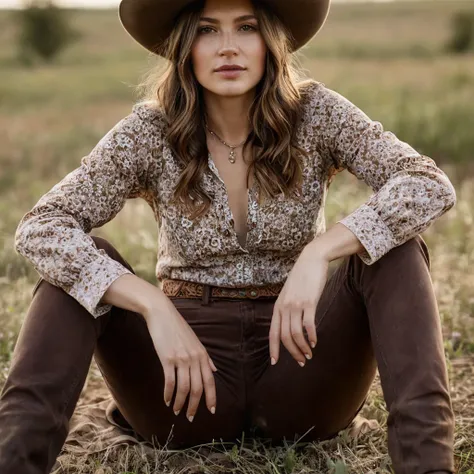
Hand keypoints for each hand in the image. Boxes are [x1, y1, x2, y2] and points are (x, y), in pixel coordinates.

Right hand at [143, 298, 217, 421]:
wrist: (162, 314)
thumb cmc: (178, 328)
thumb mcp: (196, 341)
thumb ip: (206, 357)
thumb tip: (215, 370)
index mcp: (203, 355)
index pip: (210, 381)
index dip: (211, 397)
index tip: (211, 411)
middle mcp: (194, 358)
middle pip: (198, 388)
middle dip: (195, 406)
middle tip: (190, 417)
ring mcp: (181, 359)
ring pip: (184, 388)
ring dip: (181, 403)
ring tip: (177, 411)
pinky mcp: (167, 359)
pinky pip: (170, 382)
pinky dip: (169, 394)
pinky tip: (166, 400)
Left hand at [269, 242, 329, 366]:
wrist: (312, 259)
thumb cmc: (302, 277)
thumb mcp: (289, 293)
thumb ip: (287, 308)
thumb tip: (291, 325)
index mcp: (278, 307)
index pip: (273, 332)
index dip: (273, 349)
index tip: (274, 362)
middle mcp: (284, 307)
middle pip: (285, 337)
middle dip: (292, 352)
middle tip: (301, 362)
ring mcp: (296, 305)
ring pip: (296, 334)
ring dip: (302, 348)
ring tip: (309, 355)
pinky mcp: (309, 302)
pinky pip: (308, 325)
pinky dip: (312, 336)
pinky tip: (315, 342)